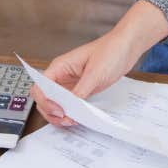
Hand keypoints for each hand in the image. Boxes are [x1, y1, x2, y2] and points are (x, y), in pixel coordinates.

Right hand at [31, 2, 167, 127]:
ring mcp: (71, 84)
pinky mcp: (81, 90)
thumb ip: (80, 91)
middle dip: (51, 112)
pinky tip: (79, 117)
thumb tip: (70, 108)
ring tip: (72, 121)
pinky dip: (71, 113)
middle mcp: (61, 76)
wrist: (127, 47)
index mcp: (59, 67)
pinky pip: (70, 104)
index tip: (60, 110)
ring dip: (59, 115)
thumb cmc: (111, 50)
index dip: (46, 101)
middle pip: (44, 98)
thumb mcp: (95, 73)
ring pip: (55, 104)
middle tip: (66, 119)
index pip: (40, 87)